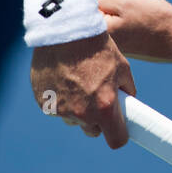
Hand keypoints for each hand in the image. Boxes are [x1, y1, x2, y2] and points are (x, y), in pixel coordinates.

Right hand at [30, 32, 135, 147]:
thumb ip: (127, 90)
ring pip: (73, 118)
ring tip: (79, 82)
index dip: (119, 135)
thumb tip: (128, 102)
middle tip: (98, 98)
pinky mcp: (44, 103)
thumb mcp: (122, 67)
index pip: (116, 140)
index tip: (120, 128)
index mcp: (105, 107)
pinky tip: (63, 78)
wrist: (66, 31)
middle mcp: (82, 113)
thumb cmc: (98, 47)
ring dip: (77, 109)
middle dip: (97, 120)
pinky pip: (56, 108)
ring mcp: (61, 110)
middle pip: (92, 131)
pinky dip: (60, 99)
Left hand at [93, 0, 171, 63]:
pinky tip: (136, 14)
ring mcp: (114, 45)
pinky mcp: (125, 45)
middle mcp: (102, 42)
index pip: (84, 4)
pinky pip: (117, 24)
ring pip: (107, 16)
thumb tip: (93, 2)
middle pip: (94, 10)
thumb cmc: (153, 19)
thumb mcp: (124, 1)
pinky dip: (124, 15)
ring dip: (117, 5)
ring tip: (133, 3)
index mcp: (98, 32)